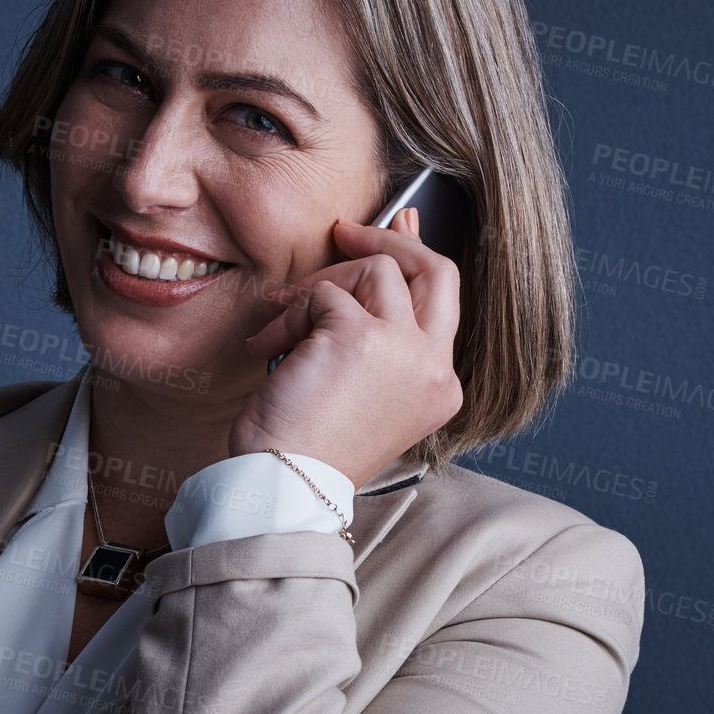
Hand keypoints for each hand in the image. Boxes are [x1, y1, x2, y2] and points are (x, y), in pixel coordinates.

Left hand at [231, 207, 463, 488]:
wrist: (286, 487)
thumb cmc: (309, 449)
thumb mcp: (360, 391)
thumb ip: (375, 336)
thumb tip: (370, 265)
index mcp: (439, 387)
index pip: (444, 301)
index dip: (417, 256)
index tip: (395, 226)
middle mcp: (433, 367)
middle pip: (435, 271)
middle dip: (388, 240)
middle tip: (343, 234)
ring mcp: (403, 349)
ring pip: (374, 271)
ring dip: (318, 288)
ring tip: (283, 326)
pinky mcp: (360, 336)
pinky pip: (322, 294)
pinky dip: (287, 315)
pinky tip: (269, 349)